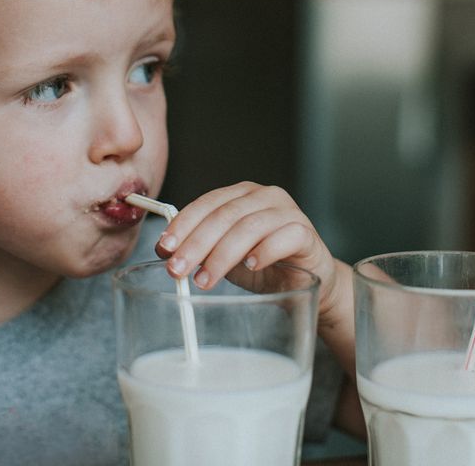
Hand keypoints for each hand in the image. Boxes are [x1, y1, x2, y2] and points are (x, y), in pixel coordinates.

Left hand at [158, 181, 363, 436]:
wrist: (310, 280)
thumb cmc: (266, 264)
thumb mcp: (227, 254)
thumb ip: (202, 247)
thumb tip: (165, 250)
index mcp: (242, 195)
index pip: (207, 203)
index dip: (183, 225)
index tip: (164, 248)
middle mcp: (265, 196)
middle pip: (224, 215)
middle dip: (196, 244)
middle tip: (177, 270)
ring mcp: (288, 212)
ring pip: (250, 226)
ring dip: (222, 255)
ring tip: (205, 279)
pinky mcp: (307, 233)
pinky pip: (285, 236)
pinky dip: (264, 251)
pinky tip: (251, 266)